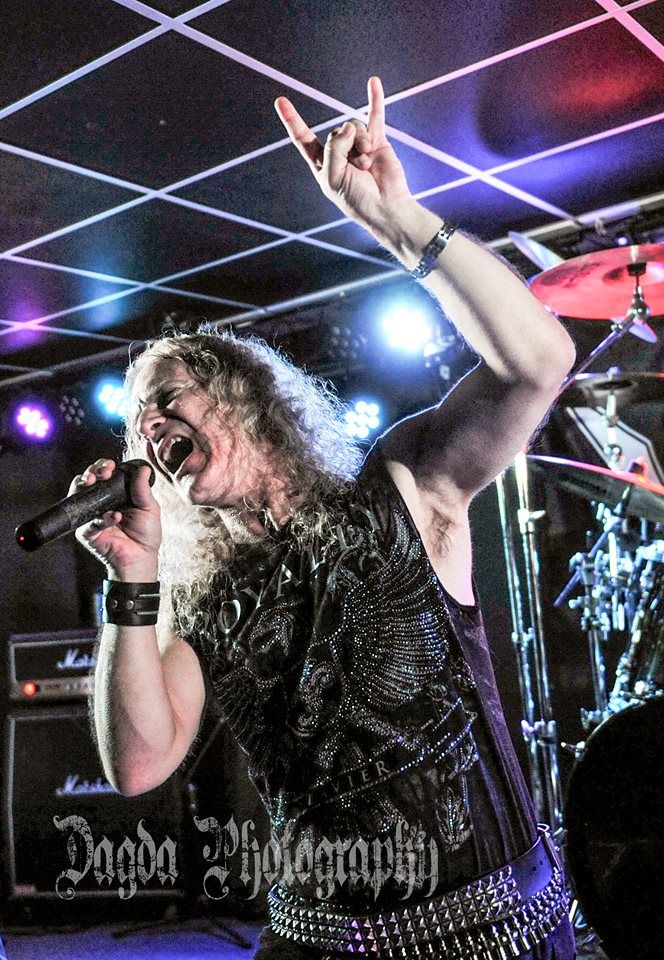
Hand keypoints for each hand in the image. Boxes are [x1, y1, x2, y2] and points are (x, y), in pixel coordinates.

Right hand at [70, 459, 161, 581]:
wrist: (142, 557)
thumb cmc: (145, 533)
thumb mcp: (149, 507)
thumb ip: (143, 489)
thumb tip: (144, 469)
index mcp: (115, 493)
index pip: (104, 474)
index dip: (104, 466)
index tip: (111, 466)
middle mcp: (100, 502)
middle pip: (87, 480)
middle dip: (92, 471)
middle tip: (103, 472)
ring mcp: (91, 516)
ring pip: (78, 496)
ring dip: (85, 486)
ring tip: (95, 482)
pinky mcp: (86, 532)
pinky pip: (88, 523)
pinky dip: (101, 519)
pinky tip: (114, 517)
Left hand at [275, 76, 412, 235]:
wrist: (385, 207)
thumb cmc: (357, 199)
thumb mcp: (333, 177)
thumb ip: (334, 148)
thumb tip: (348, 127)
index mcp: (322, 165)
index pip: (303, 139)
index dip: (293, 121)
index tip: (281, 101)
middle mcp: (339, 154)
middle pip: (334, 132)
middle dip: (345, 145)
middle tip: (356, 166)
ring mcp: (358, 146)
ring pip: (354, 127)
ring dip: (360, 143)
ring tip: (367, 163)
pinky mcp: (377, 142)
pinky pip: (375, 117)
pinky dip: (375, 100)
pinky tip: (373, 82)